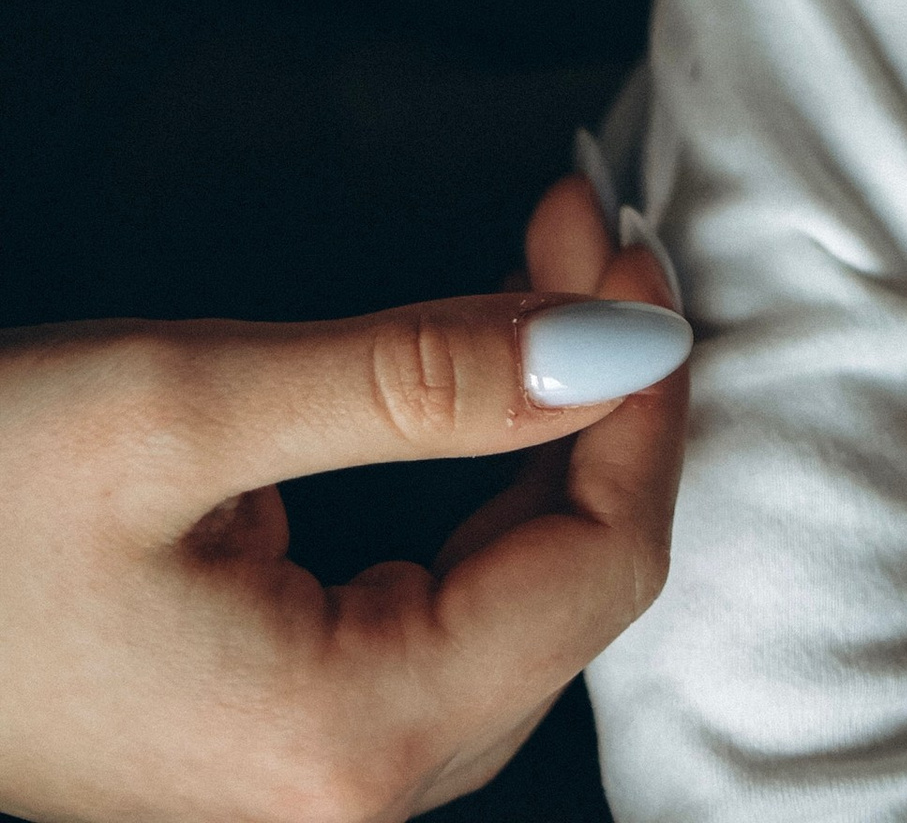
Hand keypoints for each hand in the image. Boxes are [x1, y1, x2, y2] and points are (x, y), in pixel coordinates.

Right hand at [0, 191, 687, 822]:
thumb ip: (428, 377)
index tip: (617, 234)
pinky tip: (470, 371)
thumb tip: (621, 340)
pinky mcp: (283, 738)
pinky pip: (443, 610)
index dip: (639, 383)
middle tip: (575, 216)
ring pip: (519, 594)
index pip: (605, 561)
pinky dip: (477, 478)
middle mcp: (352, 797)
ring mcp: (317, 781)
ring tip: (539, 261)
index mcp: (348, 742)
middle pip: (575, 582)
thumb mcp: (194, 405)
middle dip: (597, 383)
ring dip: (545, 420)